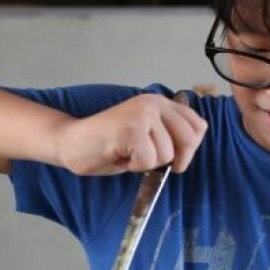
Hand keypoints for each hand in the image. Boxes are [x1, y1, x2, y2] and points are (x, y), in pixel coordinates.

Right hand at [55, 92, 206, 174]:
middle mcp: (153, 103)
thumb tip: (190, 147)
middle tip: (147, 159)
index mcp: (159, 102)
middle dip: (172, 160)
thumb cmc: (107, 144)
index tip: (171, 157)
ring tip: (125, 152)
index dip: (189, 149)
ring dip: (145, 163)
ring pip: (166, 154)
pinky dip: (133, 166)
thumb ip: (167, 134)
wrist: (71, 143)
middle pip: (189, 140)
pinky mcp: (131, 129)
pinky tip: (118, 155)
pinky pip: (147, 161)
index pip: (198, 126)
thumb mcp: (145, 135)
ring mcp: (143, 114)